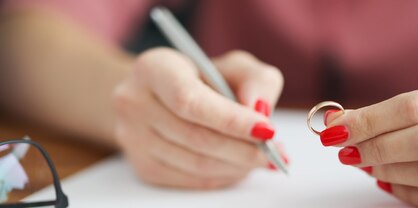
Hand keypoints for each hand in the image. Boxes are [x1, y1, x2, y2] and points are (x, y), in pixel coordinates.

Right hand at [112, 48, 284, 188]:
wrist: (164, 96)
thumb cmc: (204, 78)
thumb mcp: (235, 66)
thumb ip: (256, 81)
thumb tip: (261, 112)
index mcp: (154, 68)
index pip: (191, 101)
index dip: (231, 120)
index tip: (267, 130)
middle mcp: (134, 102)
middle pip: (195, 137)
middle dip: (243, 149)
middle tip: (275, 152)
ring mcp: (133, 137)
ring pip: (195, 164)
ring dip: (237, 166)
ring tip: (263, 159)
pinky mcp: (142, 166)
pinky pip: (191, 179)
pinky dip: (223, 176)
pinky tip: (240, 165)